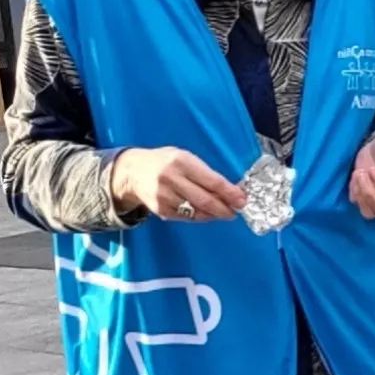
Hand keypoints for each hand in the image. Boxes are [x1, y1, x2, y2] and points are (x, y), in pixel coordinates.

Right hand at [108, 147, 244, 221]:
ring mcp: (164, 196)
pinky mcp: (160, 209)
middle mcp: (171, 179)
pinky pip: (186, 217)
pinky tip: (206, 213)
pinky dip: (199, 217)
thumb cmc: (165, 162)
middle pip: (205, 200)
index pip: (212, 181)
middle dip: (225, 208)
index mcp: (182, 162)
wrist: (132, 171)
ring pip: (196, 212)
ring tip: (224, 212)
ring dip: (214, 214)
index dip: (230, 193)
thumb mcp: (185, 158)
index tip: (242, 199)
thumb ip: (205, 173)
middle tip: (236, 211)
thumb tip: (230, 190)